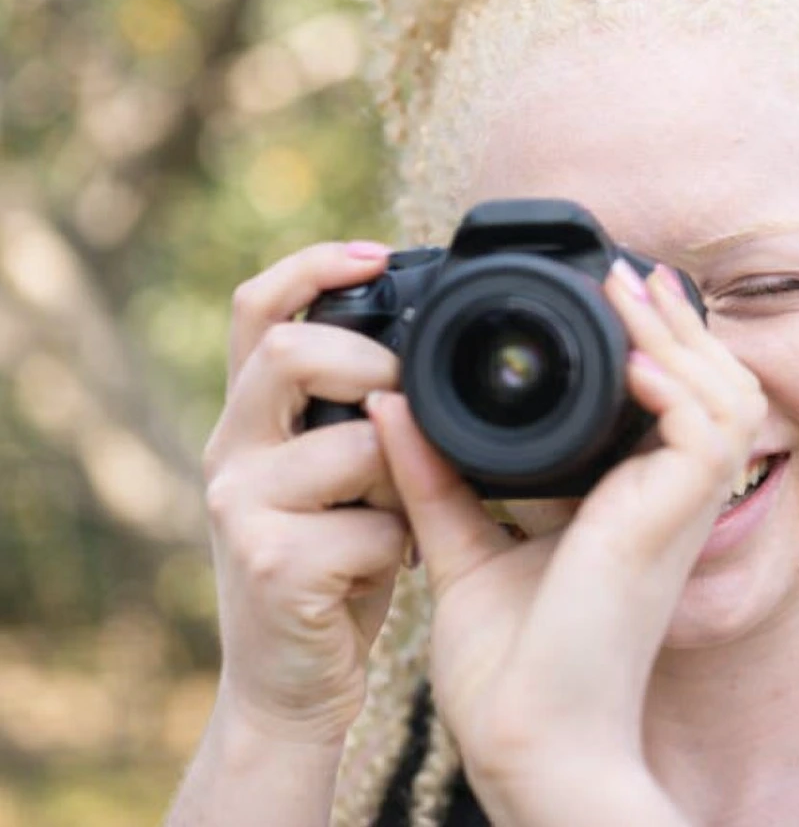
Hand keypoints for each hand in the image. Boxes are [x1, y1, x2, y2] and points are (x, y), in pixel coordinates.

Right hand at [200, 241, 410, 746]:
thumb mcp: (343, 479)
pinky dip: (402, 545)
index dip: (312, 266)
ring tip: (409, 508)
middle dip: (372, 365)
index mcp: (252, 419)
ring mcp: (242, 508)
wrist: (292, 685)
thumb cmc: (335, 569)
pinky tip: (395, 564)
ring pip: (351, 444)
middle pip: (287, 352)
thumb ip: (365, 417)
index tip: (378, 252)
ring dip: (405, 473)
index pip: (256, 309)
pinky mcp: (272, 565)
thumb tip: (431, 355)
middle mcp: (231, 451)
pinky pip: (372, 526)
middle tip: (414, 406)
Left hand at [367, 259, 764, 825]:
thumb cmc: (512, 667)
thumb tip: (389, 404)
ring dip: (680, 337)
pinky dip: (677, 383)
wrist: (528, 738)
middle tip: (627, 277)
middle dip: (676, 324)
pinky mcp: (676, 520)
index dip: (657, 346)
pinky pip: (706, 430)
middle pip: (716, 383)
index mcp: (634, 505)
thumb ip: (436, 478)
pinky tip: (635, 357)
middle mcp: (671, 502)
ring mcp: (682, 510)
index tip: (602, 299)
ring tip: (630, 292)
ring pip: (726, 393)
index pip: (674, 404)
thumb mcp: (465, 547)